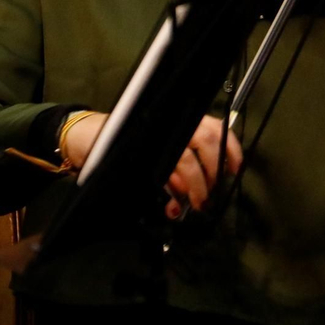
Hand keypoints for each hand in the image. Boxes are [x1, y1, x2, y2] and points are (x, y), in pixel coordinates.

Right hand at [60, 111, 241, 214]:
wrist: (89, 138)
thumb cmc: (132, 141)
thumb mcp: (162, 145)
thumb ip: (186, 158)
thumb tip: (212, 179)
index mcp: (179, 118)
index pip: (213, 126)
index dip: (229, 146)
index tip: (236, 167)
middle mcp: (170, 123)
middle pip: (204, 140)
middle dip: (212, 170)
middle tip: (211, 192)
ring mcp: (155, 136)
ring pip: (186, 160)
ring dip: (195, 186)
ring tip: (196, 203)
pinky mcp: (140, 153)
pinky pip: (164, 175)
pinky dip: (172, 195)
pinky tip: (172, 206)